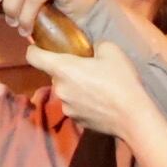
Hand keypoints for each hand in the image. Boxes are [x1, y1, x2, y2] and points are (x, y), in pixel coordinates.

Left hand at [24, 40, 150, 141]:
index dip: (34, 49)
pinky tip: (100, 102)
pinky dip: (83, 102)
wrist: (133, 117)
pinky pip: (74, 106)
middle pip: (54, 74)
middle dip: (67, 70)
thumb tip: (92, 50)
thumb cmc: (121, 80)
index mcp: (63, 69)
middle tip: (87, 68)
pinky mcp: (76, 121)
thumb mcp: (111, 50)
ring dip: (75, 87)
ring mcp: (66, 107)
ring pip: (65, 91)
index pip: (33, 56)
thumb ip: (95, 45)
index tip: (40, 46)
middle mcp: (59, 89)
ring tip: (97, 87)